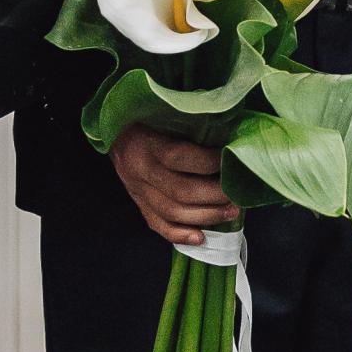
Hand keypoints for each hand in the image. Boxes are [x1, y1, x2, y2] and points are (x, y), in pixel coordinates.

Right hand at [111, 120, 239, 246]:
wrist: (114, 130)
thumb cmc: (147, 117)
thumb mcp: (164, 114)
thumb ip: (190, 125)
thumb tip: (227, 138)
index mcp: (147, 144)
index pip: (180, 157)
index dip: (209, 162)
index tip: (231, 159)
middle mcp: (140, 170)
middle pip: (180, 191)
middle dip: (215, 196)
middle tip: (237, 195)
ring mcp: (137, 190)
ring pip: (172, 212)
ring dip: (206, 216)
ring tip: (230, 213)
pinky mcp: (138, 203)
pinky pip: (157, 224)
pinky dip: (180, 235)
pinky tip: (201, 237)